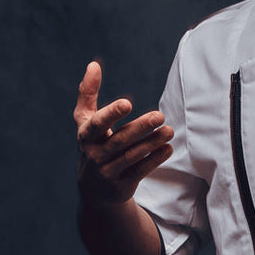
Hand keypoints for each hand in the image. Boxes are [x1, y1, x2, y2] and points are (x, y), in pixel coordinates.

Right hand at [74, 61, 174, 207]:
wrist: (94, 190)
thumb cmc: (93, 144)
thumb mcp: (85, 121)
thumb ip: (88, 93)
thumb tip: (93, 65)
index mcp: (86, 136)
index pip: (97, 124)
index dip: (111, 114)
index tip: (127, 103)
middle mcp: (95, 155)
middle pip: (120, 140)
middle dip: (141, 127)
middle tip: (160, 115)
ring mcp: (108, 172)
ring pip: (132, 156)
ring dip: (152, 142)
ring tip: (169, 130)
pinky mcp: (122, 184)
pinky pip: (140, 171)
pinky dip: (155, 159)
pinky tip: (168, 147)